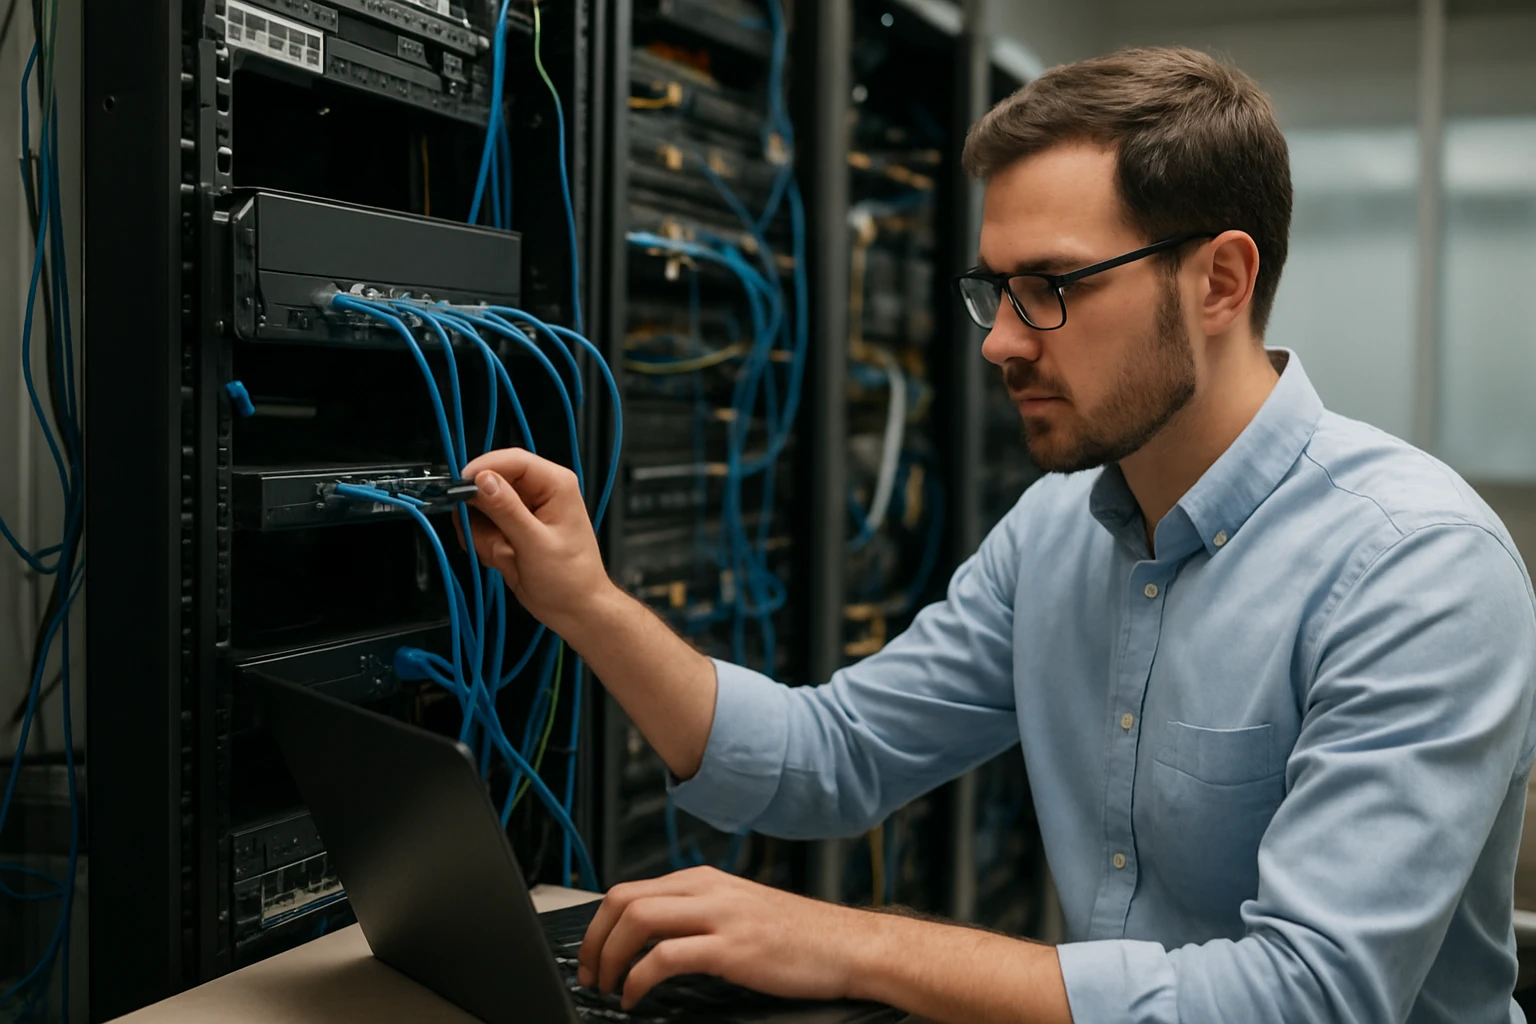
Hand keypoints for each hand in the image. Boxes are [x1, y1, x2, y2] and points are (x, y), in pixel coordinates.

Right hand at [458, 448, 615, 631]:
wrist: (576, 610)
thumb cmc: (570, 580)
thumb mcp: (535, 544)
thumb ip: (506, 510)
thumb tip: (482, 481)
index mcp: (555, 485)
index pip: (511, 459)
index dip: (482, 471)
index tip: (461, 490)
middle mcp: (539, 492)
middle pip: (490, 484)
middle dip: (483, 516)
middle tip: (494, 540)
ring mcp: (524, 510)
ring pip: (481, 509)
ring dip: (485, 536)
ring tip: (507, 555)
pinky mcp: (512, 527)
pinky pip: (482, 527)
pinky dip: (486, 545)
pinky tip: (505, 559)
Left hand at [577, 866, 876, 1009]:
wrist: (847, 945)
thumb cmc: (798, 937)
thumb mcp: (740, 911)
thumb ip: (698, 914)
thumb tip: (652, 937)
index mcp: (705, 880)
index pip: (630, 889)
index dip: (598, 924)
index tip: (590, 954)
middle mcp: (708, 890)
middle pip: (624, 899)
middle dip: (593, 940)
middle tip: (588, 973)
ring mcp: (720, 916)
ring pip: (638, 920)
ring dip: (609, 958)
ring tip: (608, 987)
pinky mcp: (732, 948)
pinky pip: (665, 957)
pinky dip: (638, 979)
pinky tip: (636, 998)